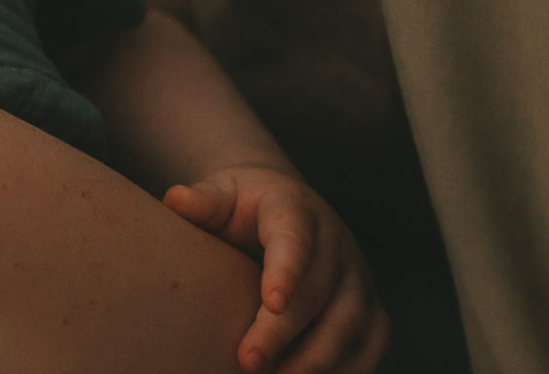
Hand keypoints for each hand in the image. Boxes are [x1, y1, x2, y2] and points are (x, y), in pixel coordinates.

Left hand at [163, 167, 389, 373]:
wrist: (287, 207)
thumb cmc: (245, 206)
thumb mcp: (224, 193)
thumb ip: (204, 202)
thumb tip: (175, 200)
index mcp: (296, 210)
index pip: (294, 239)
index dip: (287, 271)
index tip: (271, 303)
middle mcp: (337, 244)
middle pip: (318, 292)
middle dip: (284, 332)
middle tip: (249, 362)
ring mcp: (359, 278)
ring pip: (350, 324)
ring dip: (316, 360)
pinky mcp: (372, 308)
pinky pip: (373, 345)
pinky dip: (350, 371)